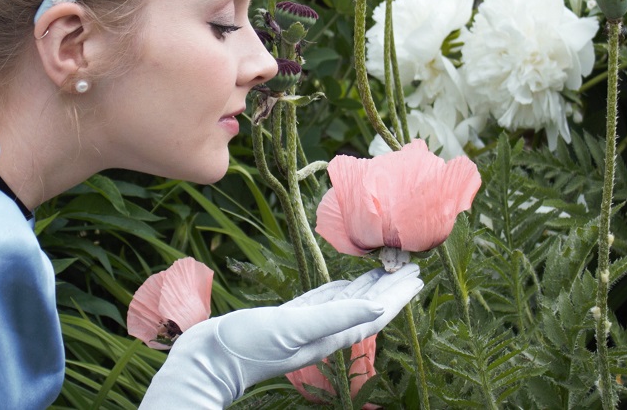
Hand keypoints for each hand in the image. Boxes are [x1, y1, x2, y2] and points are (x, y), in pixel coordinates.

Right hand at [139, 264, 422, 408]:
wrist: (209, 359)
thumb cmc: (249, 346)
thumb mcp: (295, 328)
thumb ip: (337, 316)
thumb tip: (379, 309)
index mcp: (329, 335)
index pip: (374, 314)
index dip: (397, 296)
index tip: (417, 278)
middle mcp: (322, 331)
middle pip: (366, 307)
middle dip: (389, 288)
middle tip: (412, 267)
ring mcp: (305, 326)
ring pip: (346, 303)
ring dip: (367, 287)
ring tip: (386, 270)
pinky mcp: (287, 319)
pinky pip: (322, 301)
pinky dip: (338, 291)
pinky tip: (345, 283)